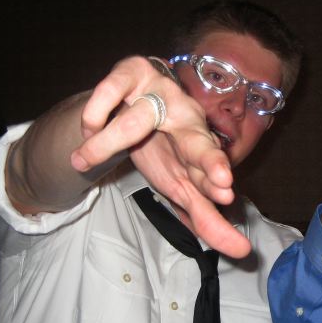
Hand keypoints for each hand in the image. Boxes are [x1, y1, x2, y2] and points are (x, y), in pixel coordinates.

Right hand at [69, 56, 250, 258]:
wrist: (133, 95)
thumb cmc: (163, 145)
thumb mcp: (180, 182)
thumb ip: (206, 218)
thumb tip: (239, 251)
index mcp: (201, 147)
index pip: (212, 169)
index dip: (217, 179)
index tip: (227, 195)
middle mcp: (187, 118)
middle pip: (198, 141)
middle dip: (210, 160)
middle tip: (221, 181)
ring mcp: (161, 92)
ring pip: (136, 122)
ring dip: (107, 142)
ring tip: (82, 160)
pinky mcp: (132, 70)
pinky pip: (111, 89)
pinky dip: (96, 113)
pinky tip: (89, 127)